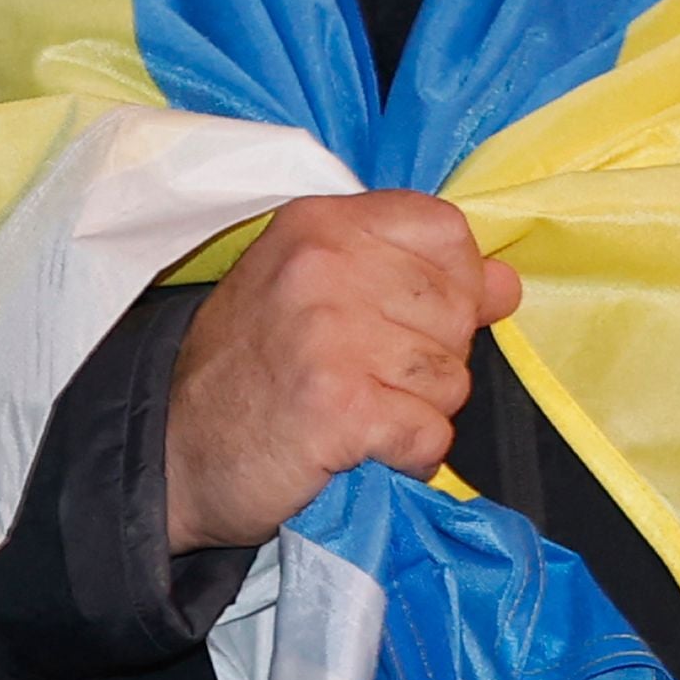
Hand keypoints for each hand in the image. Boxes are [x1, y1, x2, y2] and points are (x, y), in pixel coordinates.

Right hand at [163, 191, 519, 553]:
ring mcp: (329, 333)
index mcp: (319, 223)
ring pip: (451, 377)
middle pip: (457, 310)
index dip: (453, 282)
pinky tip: (359, 448)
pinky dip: (407, 456)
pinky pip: (430, 434)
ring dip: (418, 411)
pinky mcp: (338, 406)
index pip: (446, 230)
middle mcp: (322, 264)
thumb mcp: (316, 291)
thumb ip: (410, 274)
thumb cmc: (248, 368)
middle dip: (432, 359)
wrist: (173, 448)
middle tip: (364, 377)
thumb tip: (506, 282)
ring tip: (357, 411)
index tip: (408, 317)